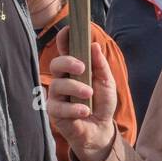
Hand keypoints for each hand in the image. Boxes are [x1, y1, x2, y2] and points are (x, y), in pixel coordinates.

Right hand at [47, 29, 117, 160]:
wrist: (101, 130)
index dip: (64, 39)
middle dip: (67, 62)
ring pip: (56, 85)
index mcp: (74, 70)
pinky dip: (73, 108)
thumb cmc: (102, 104)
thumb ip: (101, 65)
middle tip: (82, 67)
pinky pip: (58, 107)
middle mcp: (62, 80)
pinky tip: (84, 111)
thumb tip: (94, 45)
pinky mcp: (54, 113)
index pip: (65, 51)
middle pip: (55, 64)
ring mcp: (56, 97)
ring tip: (89, 95)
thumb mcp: (107, 83)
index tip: (68, 29)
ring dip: (75, 88)